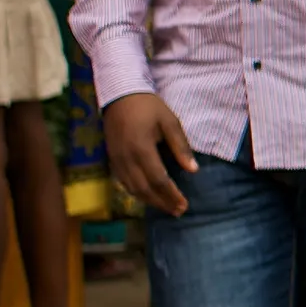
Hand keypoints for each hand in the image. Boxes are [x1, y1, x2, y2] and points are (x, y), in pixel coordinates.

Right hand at [104, 91, 198, 216]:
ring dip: (149, 201)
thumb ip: (180, 147)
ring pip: (132, 188)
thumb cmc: (148, 107)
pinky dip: (136, 192)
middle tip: (178, 211)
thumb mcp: (170, 122)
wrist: (119, 95)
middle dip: (162, 202)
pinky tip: (148, 196)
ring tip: (166, 208)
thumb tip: (193, 170)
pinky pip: (123, 181)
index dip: (171, 195)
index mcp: (142, 149)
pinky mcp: (112, 158)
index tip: (184, 205)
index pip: (159, 180)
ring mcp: (116, 159)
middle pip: (144, 188)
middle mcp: (126, 158)